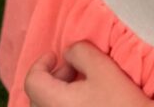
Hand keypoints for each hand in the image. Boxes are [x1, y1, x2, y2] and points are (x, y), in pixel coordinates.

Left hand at [24, 42, 148, 106]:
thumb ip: (78, 51)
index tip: (56, 56)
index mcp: (54, 103)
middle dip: (53, 78)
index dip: (41, 63)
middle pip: (37, 97)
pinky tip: (85, 103)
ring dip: (57, 95)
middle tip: (74, 70)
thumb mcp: (101, 66)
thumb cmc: (121, 101)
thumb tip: (67, 56)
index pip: (32, 81)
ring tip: (81, 88)